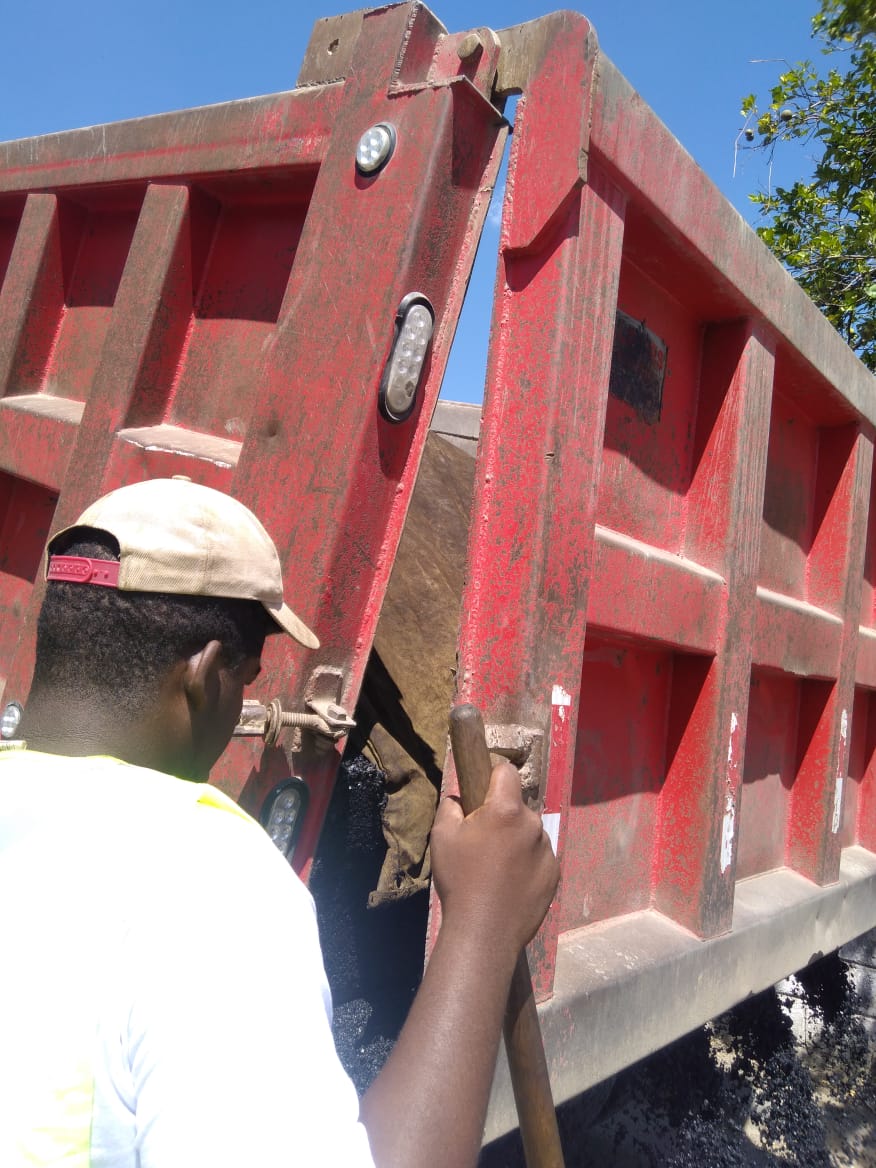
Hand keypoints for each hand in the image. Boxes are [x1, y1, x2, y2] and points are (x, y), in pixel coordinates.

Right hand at [430, 762, 559, 957]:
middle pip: (517, 806)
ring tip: (496, 868)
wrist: (485, 932)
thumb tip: (460, 798)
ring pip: (529, 832)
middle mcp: (533, 824)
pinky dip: (527, 863)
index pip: (505, 771)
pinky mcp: (554, 873)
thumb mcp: (442, 837)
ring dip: (516, 840)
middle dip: (502, 815)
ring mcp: (547, 849)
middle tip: (482, 841)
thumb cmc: (460, 880)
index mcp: (506, 810)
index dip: (492, 775)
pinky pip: (539, 856)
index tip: (482, 790)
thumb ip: (451, 806)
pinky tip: (510, 884)